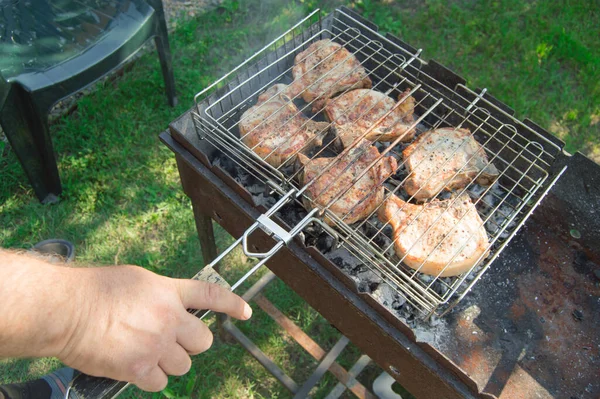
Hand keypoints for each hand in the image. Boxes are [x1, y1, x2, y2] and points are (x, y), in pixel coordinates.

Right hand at [57, 265, 251, 391]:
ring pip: (183, 365)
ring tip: (144, 353)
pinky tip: (133, 367)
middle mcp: (169, 317)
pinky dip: (149, 378)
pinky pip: (160, 381)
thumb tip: (170, 307)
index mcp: (169, 292)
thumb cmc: (94, 290)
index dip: (232, 304)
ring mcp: (157, 344)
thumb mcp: (136, 280)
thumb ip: (160, 295)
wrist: (67, 310)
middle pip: (203, 341)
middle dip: (190, 344)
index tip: (245, 311)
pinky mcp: (140, 368)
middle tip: (171, 343)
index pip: (211, 295)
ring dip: (168, 363)